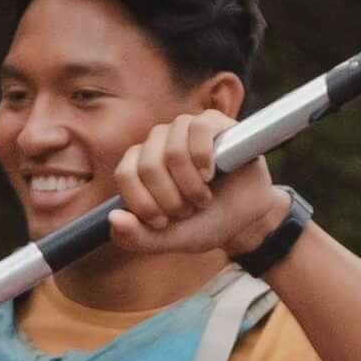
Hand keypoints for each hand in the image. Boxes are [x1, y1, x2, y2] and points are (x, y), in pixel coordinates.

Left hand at [107, 110, 288, 264]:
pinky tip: (211, 173)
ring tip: (203, 197)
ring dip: (191, 184)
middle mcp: (157, 143)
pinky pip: (197, 129)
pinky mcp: (211, 121)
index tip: (164, 222)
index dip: (143, 203)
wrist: (247, 218)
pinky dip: (204, 157)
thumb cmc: (205, 223)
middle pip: (149, 165)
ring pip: (173, 150)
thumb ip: (138, 238)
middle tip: (189, 210)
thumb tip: (113, 219)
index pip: (125, 175)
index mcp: (139, 166)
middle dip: (171, 199)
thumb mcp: (169, 239)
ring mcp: (182, 130)